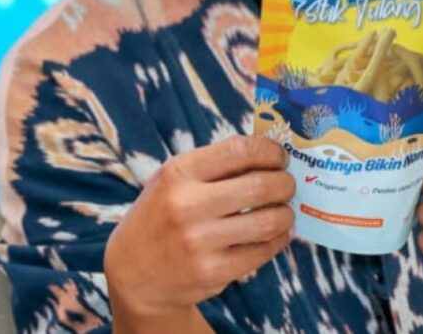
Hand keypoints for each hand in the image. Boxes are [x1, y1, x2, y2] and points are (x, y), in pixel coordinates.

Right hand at [104, 136, 294, 321]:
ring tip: (283, 211)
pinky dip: (277, 240)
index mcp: (177, 173)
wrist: (135, 271)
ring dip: (285, 214)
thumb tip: (269, 155)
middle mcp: (187, 204)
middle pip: (262, 186)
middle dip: (285, 183)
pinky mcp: (214, 272)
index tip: (279, 156)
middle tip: (287, 185)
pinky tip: (274, 234)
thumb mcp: (172, 181)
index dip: (270, 151)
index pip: (239, 150)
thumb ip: (214, 167)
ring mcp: (200, 241)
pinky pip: (263, 252)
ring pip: (269, 222)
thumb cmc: (161, 215)